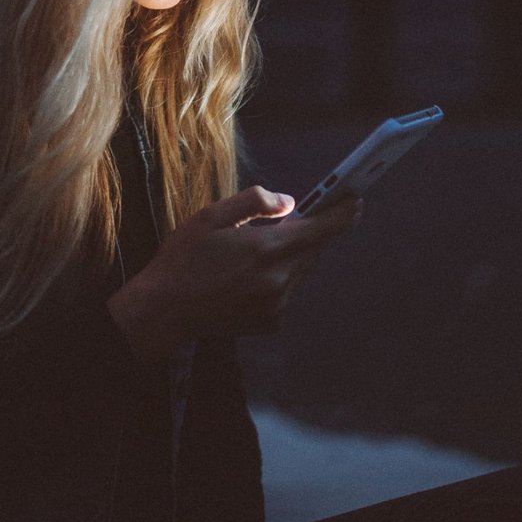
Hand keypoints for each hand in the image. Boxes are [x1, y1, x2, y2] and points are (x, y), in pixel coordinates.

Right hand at [106, 184, 360, 361]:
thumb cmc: (184, 258)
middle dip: (311, 232)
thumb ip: (255, 203)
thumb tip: (289, 203)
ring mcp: (277, 304)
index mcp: (267, 248)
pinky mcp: (271, 322)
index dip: (343, 212)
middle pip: (314, 249)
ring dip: (291, 256)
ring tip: (256, 251)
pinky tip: (245, 278)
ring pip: (300, 271)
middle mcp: (279, 279)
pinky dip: (277, 279)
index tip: (356, 199)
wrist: (165, 310)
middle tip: (298, 218)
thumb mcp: (212, 216)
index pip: (322, 229)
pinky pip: (286, 292)